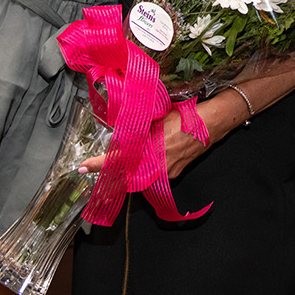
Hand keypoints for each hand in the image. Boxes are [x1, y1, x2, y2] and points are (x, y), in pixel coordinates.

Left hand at [75, 109, 208, 176]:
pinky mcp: (174, 174)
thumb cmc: (184, 117)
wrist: (211, 123)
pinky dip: (146, 168)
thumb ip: (137, 131)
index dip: (99, 165)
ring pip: (141, 176)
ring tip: (121, 165)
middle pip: (128, 177)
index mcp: (150, 153)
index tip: (83, 167)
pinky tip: (147, 157)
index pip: (118, 161)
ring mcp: (167, 174)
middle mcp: (157, 168)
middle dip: (113, 176)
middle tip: (99, 177)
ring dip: (130, 171)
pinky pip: (154, 175)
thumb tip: (119, 135)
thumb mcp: (155, 119)